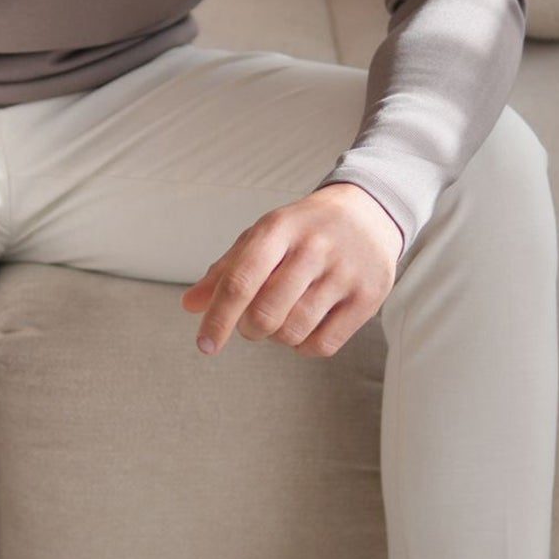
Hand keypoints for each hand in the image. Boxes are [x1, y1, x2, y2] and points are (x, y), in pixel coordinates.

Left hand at [179, 183, 404, 358]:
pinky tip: (306, 328)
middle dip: (250, 329)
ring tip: (284, 318)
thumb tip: (189, 305)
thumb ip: (225, 271)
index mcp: (278, 228)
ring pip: (294, 332)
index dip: (218, 319)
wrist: (368, 212)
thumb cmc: (303, 231)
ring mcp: (345, 272)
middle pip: (265, 314)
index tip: (205, 345)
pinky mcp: (369, 295)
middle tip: (254, 323)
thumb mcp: (262, 237)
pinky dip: (305, 347)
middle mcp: (314, 247)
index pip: (240, 281)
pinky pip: (324, 345)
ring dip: (278, 337)